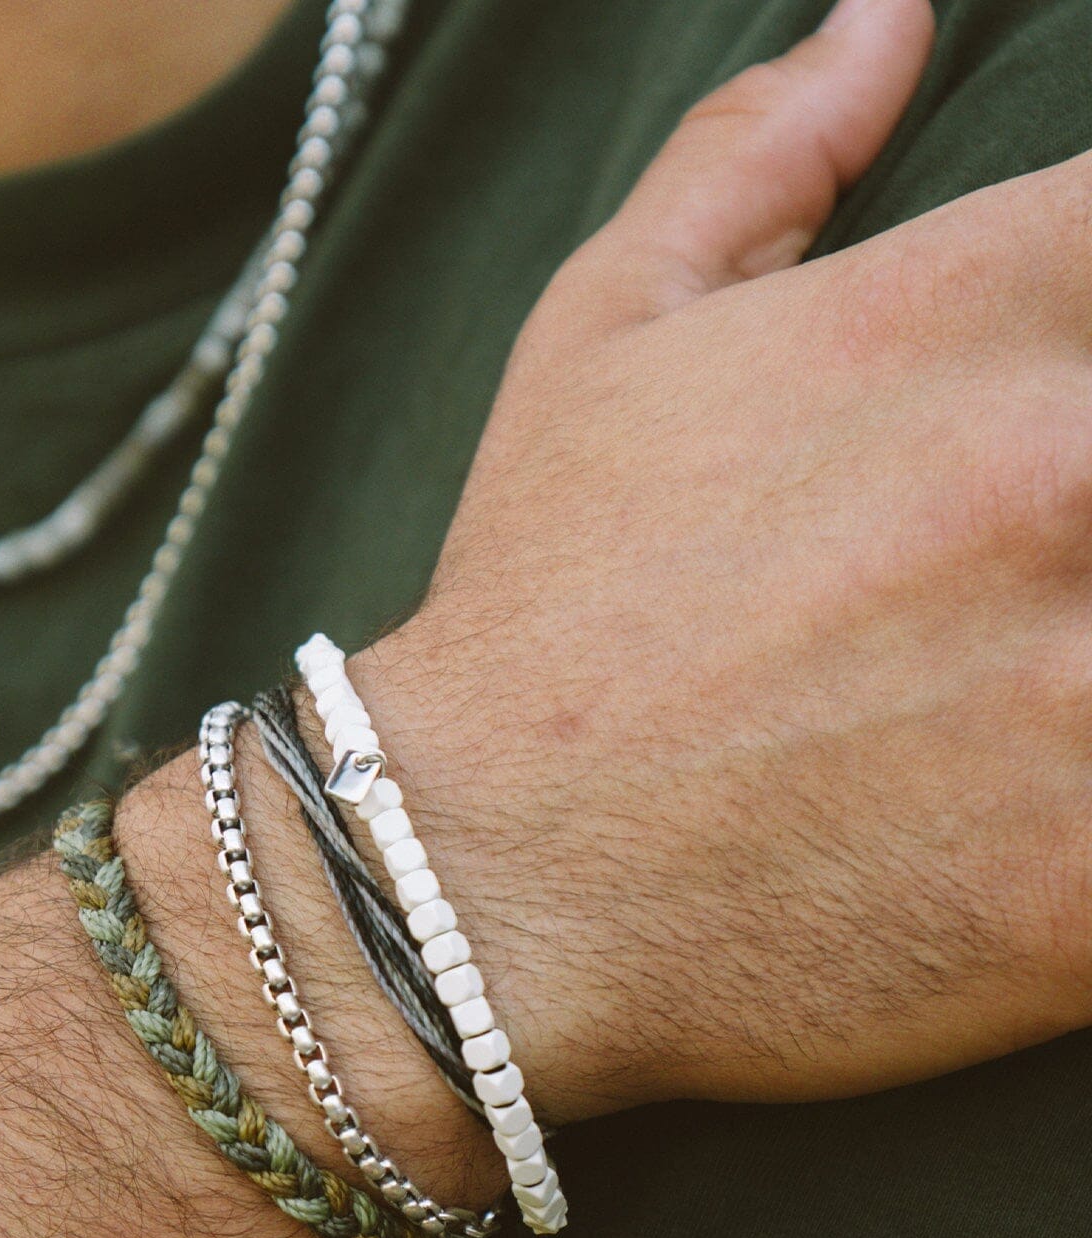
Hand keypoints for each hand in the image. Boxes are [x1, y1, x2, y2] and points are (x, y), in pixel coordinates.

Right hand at [354, 0, 1091, 1122]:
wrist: (465, 879)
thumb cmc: (536, 609)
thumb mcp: (598, 343)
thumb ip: (757, 156)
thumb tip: (889, 16)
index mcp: (954, 315)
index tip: (1059, 377)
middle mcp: (1051, 471)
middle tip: (1022, 565)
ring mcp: (1084, 690)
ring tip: (1020, 688)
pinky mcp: (1085, 893)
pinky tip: (1031, 823)